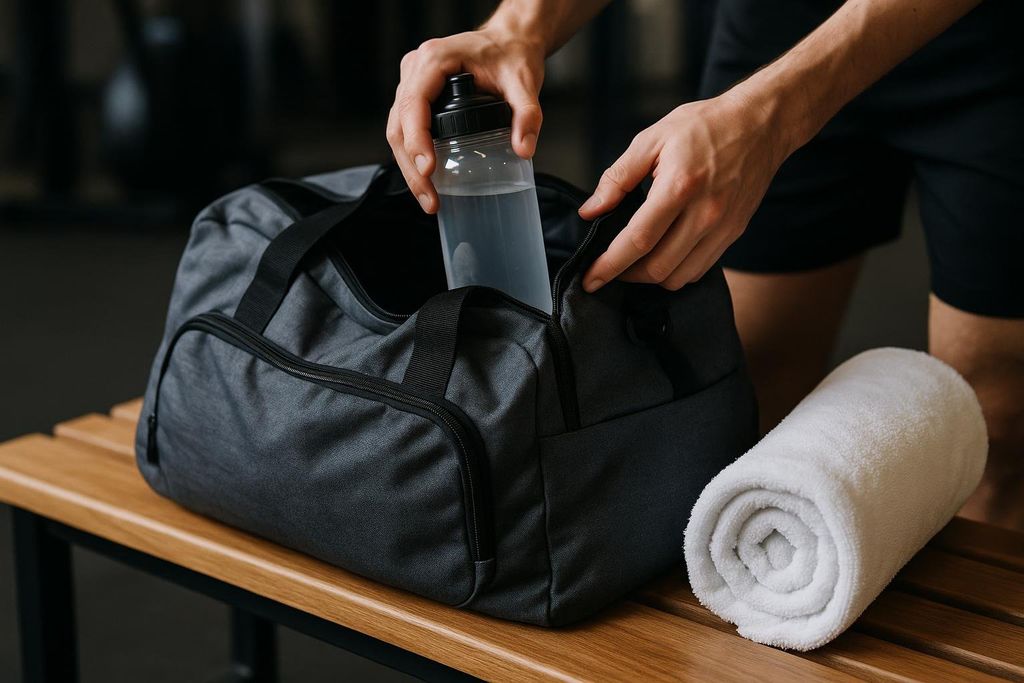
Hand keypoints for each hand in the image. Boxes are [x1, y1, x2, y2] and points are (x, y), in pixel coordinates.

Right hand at [386, 27, 545, 213]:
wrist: (508, 41)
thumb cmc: (512, 54)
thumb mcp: (524, 81)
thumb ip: (527, 114)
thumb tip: (524, 149)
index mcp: (434, 59)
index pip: (414, 105)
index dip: (417, 141)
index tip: (430, 170)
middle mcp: (415, 69)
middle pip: (400, 125)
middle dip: (412, 168)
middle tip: (431, 200)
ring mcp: (412, 82)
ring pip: (398, 130)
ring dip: (409, 167)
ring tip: (429, 199)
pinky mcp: (416, 95)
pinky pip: (406, 128)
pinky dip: (413, 156)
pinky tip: (427, 181)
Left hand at [579, 91, 790, 291]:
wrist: (760, 125)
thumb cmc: (705, 126)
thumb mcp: (652, 139)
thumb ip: (617, 178)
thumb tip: (591, 211)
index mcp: (679, 186)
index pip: (638, 240)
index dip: (610, 265)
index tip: (590, 279)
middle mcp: (704, 213)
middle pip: (658, 268)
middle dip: (626, 275)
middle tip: (609, 268)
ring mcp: (722, 227)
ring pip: (679, 277)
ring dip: (651, 277)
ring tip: (635, 262)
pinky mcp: (733, 233)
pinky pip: (699, 269)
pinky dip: (676, 271)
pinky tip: (664, 254)